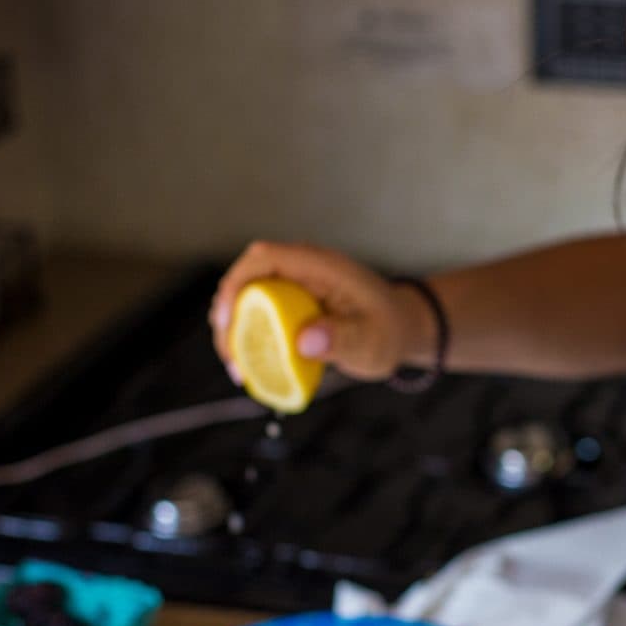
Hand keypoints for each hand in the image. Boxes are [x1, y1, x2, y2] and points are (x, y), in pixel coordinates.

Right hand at [210, 241, 434, 382]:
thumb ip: (343, 338)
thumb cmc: (389, 332)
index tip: (225, 321)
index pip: (265, 258)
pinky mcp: (290, 301)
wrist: (400, 328)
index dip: (236, 284)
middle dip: (227, 313)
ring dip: (234, 328)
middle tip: (230, 357)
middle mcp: (302, 268)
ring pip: (247, 295)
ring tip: (238, 367)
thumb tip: (304, 340)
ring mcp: (294, 283)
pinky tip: (249, 364)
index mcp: (321, 266)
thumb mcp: (373, 341)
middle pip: (247, 277)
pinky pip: (258, 311)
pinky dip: (248, 335)